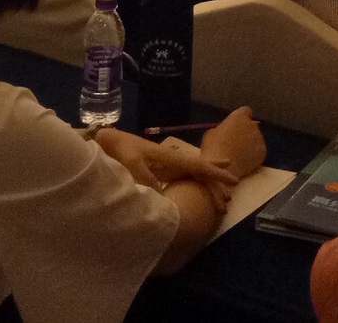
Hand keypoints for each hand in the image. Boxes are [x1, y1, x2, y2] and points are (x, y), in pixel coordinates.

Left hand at [94, 132, 238, 210]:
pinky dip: (193, 182)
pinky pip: (182, 176)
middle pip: (198, 169)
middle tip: (231, 192)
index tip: (232, 178)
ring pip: (192, 173)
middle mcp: (170, 159)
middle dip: (215, 180)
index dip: (214, 173)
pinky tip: (197, 187)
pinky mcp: (157, 169)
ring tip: (219, 194)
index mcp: (167, 156)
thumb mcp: (130, 163)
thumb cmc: (117, 150)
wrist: (104, 141)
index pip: (196, 165)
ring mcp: (165, 163)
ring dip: (206, 182)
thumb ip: (146, 179)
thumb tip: (163, 196)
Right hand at [200, 107, 264, 178]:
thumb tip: (226, 130)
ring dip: (250, 143)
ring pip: (256, 138)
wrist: (221, 169)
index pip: (245, 111)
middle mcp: (252, 125)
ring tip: (239, 154)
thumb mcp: (211, 133)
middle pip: (251, 125)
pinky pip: (258, 150)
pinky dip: (253, 154)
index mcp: (239, 117)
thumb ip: (223, 127)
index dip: (241, 118)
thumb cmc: (213, 148)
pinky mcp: (263, 151)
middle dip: (245, 131)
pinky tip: (244, 160)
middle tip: (236, 142)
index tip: (236, 126)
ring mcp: (259, 138)